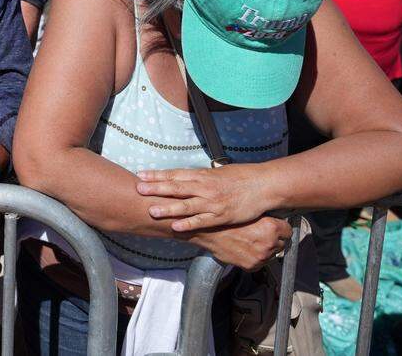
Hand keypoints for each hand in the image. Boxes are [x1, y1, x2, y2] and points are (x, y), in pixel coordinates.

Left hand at [136, 165, 271, 231]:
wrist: (263, 185)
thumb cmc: (241, 177)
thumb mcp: (217, 173)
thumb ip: (201, 177)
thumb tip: (187, 177)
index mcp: (202, 175)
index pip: (175, 174)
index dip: (157, 175)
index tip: (141, 175)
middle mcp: (205, 187)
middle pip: (176, 187)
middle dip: (156, 188)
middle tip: (138, 189)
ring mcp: (212, 202)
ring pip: (186, 205)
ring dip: (169, 208)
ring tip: (152, 211)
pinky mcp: (221, 215)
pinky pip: (202, 221)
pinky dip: (189, 224)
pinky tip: (176, 228)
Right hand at [186, 216, 291, 271]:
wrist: (207, 232)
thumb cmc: (225, 220)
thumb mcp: (248, 212)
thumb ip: (266, 216)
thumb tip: (276, 217)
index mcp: (271, 228)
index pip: (288, 231)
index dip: (281, 228)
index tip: (276, 227)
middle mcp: (269, 244)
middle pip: (283, 243)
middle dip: (274, 239)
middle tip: (261, 233)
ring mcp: (261, 257)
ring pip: (272, 254)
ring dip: (266, 249)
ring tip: (251, 240)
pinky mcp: (253, 265)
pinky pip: (261, 262)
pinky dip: (256, 257)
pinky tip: (246, 248)